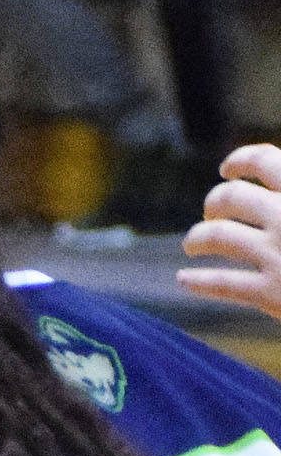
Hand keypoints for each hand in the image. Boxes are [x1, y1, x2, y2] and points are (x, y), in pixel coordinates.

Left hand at [179, 143, 280, 313]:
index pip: (263, 160)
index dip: (239, 161)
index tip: (227, 168)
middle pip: (231, 198)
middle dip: (214, 202)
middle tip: (210, 212)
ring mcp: (276, 256)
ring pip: (216, 237)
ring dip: (197, 237)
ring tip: (191, 242)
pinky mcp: (271, 294)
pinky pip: (223, 284)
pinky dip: (198, 281)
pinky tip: (184, 280)